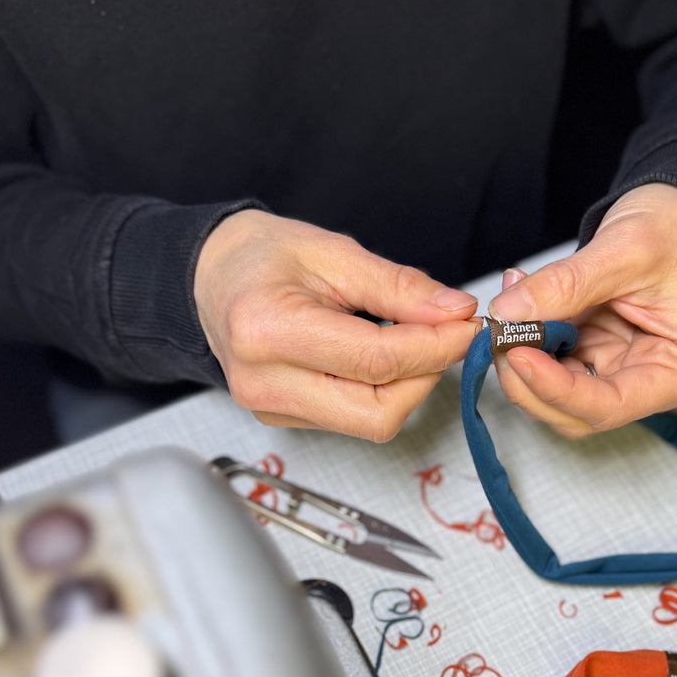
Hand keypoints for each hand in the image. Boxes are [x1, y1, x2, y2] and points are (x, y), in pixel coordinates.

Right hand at [193, 210, 479, 440]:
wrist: (209, 277)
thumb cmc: (261, 256)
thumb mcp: (334, 253)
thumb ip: (398, 287)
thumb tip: (454, 313)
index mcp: (267, 330)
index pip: (376, 360)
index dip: (435, 347)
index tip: (467, 326)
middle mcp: (263, 382)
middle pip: (376, 412)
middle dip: (426, 376)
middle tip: (448, 336)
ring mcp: (270, 408)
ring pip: (370, 423)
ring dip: (408, 387)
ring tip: (415, 340)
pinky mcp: (281, 419)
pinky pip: (352, 418)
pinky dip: (382, 391)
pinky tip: (381, 356)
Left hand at [487, 183, 676, 437]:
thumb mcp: (625, 250)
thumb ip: (565, 285)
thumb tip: (507, 312)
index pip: (610, 406)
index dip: (556, 390)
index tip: (517, 355)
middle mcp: (653, 384)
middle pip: (577, 413)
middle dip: (530, 381)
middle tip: (497, 335)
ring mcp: (622, 374)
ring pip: (557, 396)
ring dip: (522, 362)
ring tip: (506, 313)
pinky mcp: (597, 357)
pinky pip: (553, 365)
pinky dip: (528, 342)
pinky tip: (517, 309)